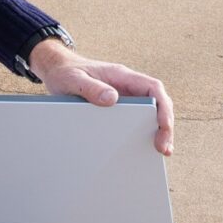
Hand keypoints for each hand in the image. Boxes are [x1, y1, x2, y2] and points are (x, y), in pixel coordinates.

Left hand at [31, 39, 175, 156]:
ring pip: (151, 113)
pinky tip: (144, 149)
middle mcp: (128, 86)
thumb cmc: (66, 73)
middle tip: (163, 147)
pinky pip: (136, 120)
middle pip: (157, 103)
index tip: (164, 125)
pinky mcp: (118, 109)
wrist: (57, 71)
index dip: (163, 106)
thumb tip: (112, 100)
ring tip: (161, 152)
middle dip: (165, 125)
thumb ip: (91, 88)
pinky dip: (144, 134)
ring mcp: (125, 98)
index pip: (152, 88)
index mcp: (122, 76)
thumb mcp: (74, 80)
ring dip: (158, 131)